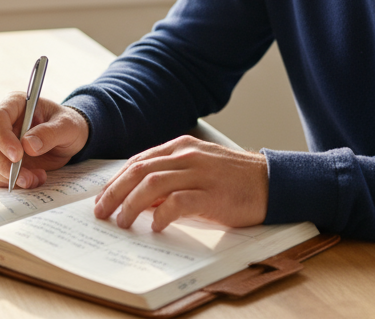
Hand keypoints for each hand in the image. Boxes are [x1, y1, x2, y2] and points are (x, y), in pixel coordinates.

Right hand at [0, 93, 88, 188]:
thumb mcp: (67, 125)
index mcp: (15, 104)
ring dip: (9, 177)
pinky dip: (13, 183)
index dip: (2, 138)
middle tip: (26, 176)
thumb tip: (28, 145)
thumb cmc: (67, 125)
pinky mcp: (1, 161)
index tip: (18, 155)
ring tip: (37, 177)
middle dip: (3, 164)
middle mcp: (2, 123)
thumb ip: (50, 133)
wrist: (69, 140)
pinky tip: (34, 179)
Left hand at [93, 135, 267, 231]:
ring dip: (131, 205)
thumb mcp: (199, 171)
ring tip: (122, 222)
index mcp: (182, 147)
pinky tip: (156, 226)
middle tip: (101, 212)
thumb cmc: (234, 180)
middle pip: (139, 171)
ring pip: (152, 184)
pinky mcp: (212, 194)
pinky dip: (162, 214)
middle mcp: (188, 156)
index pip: (139, 161)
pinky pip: (178, 202)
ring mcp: (200, 173)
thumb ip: (172, 179)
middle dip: (114, 192)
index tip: (102, 198)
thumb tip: (141, 200)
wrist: (273, 182)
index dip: (116, 180)